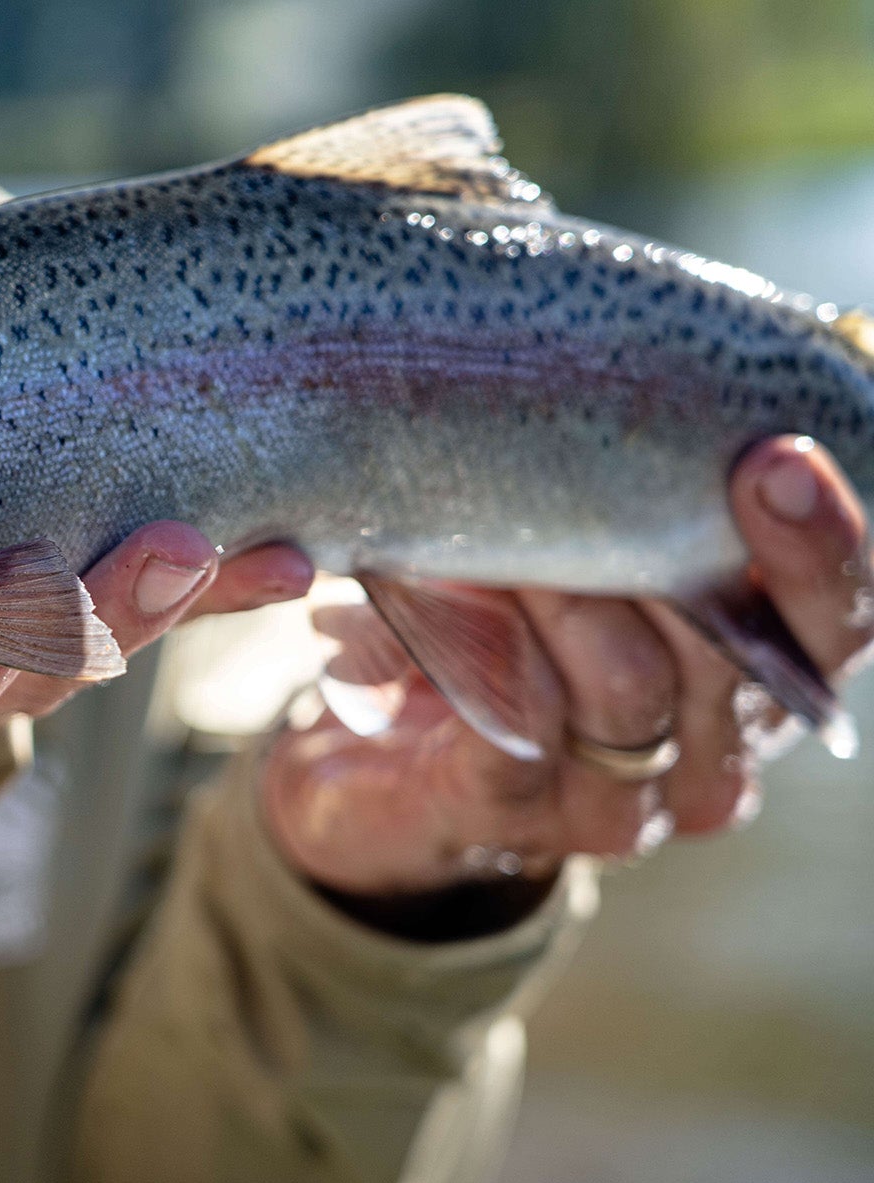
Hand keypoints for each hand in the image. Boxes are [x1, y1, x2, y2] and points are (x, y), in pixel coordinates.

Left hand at [265, 435, 872, 901]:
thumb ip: (623, 483)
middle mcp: (711, 748)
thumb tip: (665, 364)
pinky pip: (518, 727)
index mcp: (756, 670)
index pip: (836, 620)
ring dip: (561, 595)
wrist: (357, 760)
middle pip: (742, 659)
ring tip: (496, 539)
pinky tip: (446, 594)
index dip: (822, 546)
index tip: (776, 457)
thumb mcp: (562, 537)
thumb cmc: (485, 614)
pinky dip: (482, 651)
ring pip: (628, 687)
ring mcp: (618, 800)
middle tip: (610, 480)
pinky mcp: (514, 819)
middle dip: (675, 557)